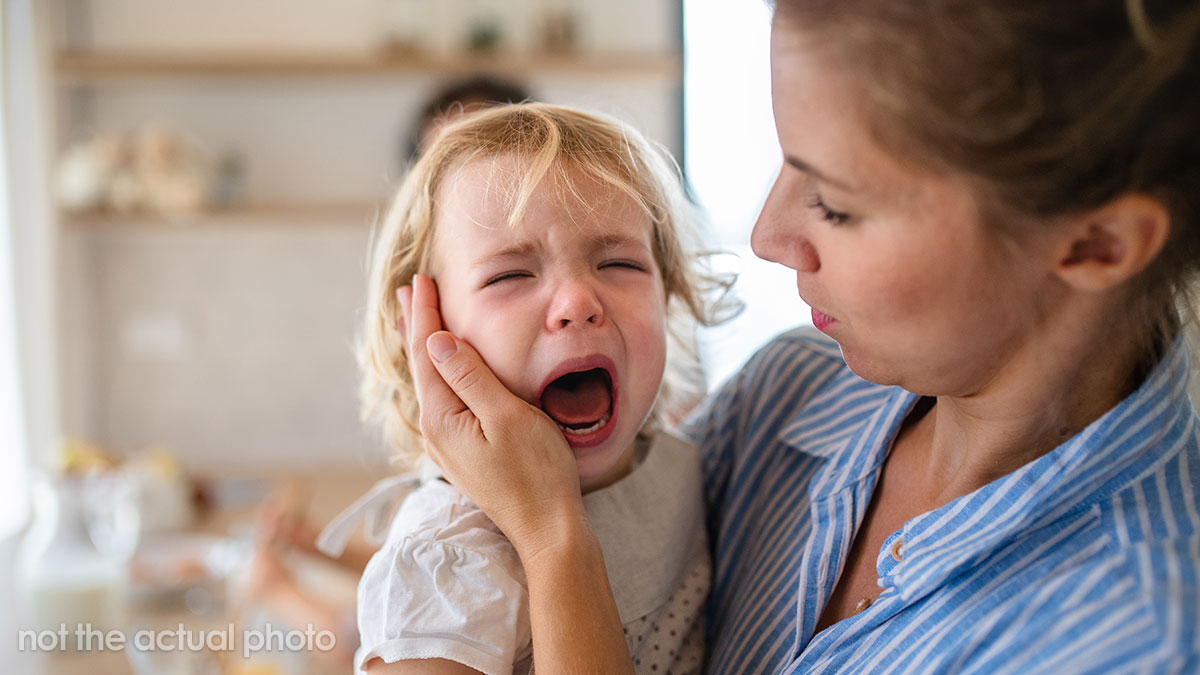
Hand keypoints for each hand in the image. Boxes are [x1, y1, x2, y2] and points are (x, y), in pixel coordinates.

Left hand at [398, 275, 587, 559]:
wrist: (548, 528)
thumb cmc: (536, 472)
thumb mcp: (507, 417)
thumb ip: (471, 377)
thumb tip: (437, 340)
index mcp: (443, 417)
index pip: (428, 352)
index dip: (425, 314)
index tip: (420, 280)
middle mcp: (437, 431)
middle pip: (422, 366)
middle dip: (417, 325)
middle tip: (408, 289)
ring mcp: (449, 445)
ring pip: (432, 383)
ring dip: (427, 347)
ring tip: (416, 321)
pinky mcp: (465, 453)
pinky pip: (444, 400)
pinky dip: (441, 373)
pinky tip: (443, 371)